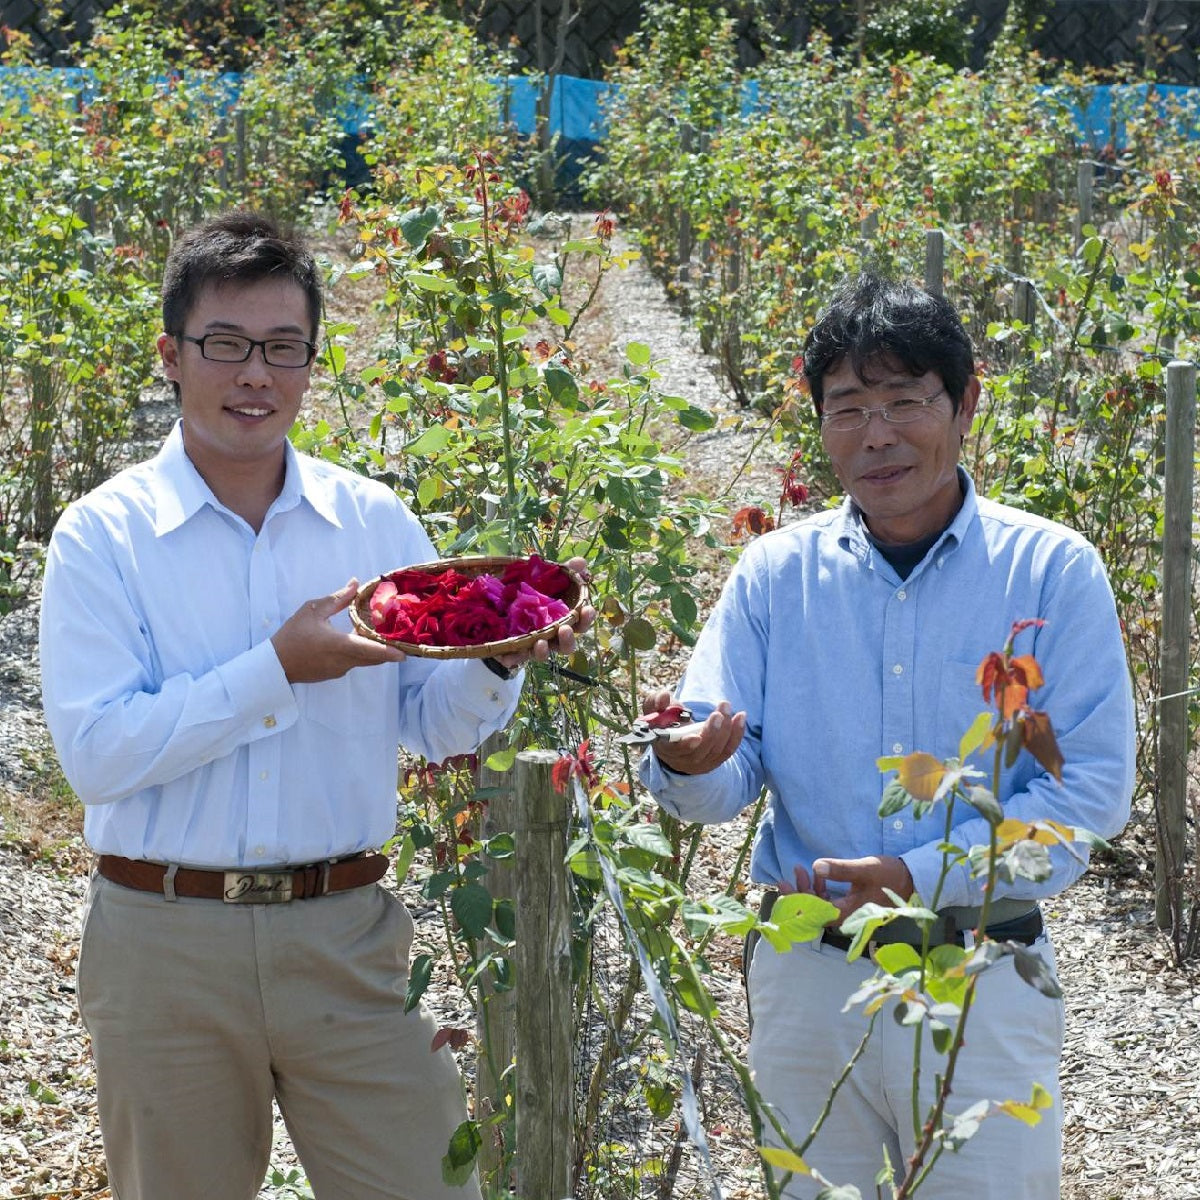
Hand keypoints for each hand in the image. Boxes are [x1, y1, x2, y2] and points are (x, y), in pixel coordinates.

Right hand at [272, 580, 408, 682]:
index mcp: (340, 646)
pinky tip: (356, 641)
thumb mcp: (313, 611)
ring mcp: (339, 670)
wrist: (274, 664)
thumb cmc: (292, 635)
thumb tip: (355, 583)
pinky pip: (353, 663)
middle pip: (373, 657)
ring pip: (364, 661)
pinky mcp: (334, 674)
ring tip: (378, 634)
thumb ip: (337, 599)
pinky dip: (360, 654)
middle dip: (387, 649)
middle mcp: (344, 661)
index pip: (372, 650)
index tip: (406, 653)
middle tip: (398, 637)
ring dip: (372, 650)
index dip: (390, 652)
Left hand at [491, 556, 596, 671]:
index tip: (588, 609)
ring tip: (540, 642)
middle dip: (568, 639)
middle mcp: (552, 637)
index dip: (587, 618)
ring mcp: (533, 645)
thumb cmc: (536, 595)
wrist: (504, 610)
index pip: (581, 623)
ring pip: (543, 653)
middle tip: (565, 629)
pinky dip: (512, 659)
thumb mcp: (549, 580)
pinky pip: (513, 659)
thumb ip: (566, 572)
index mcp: (564, 621)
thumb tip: (582, 562)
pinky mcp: (514, 651)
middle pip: (566, 645)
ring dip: (544, 650)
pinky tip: (508, 658)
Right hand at [641, 689, 744, 774]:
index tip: (696, 736)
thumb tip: (663, 697)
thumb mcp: (654, 711)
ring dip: (726, 729)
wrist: (675, 740)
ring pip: (716, 750)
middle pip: (700, 752)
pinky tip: (740, 716)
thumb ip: (655, 702)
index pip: (675, 751)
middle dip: (711, 732)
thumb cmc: (663, 722)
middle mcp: (683, 760)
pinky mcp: (715, 760)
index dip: (685, 745)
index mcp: (665, 748)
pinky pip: (729, 749)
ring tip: (726, 707)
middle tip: (718, 714)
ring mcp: (701, 763)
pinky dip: (737, 733)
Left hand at [781, 855, 914, 923]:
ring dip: (809, 890)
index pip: (815, 912)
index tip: (783, 886)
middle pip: (815, 912)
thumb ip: (841, 870)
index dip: (796, 901)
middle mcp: (847, 918)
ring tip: (799, 870)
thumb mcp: (865, 869)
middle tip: (785, 877)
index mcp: (849, 914)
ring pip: (821, 906)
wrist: (912, 879)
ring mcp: (849, 913)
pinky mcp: (852, 906)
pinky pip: (830, 903)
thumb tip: (816, 867)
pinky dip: (820, 891)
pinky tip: (817, 876)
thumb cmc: (890, 875)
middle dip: (799, 894)